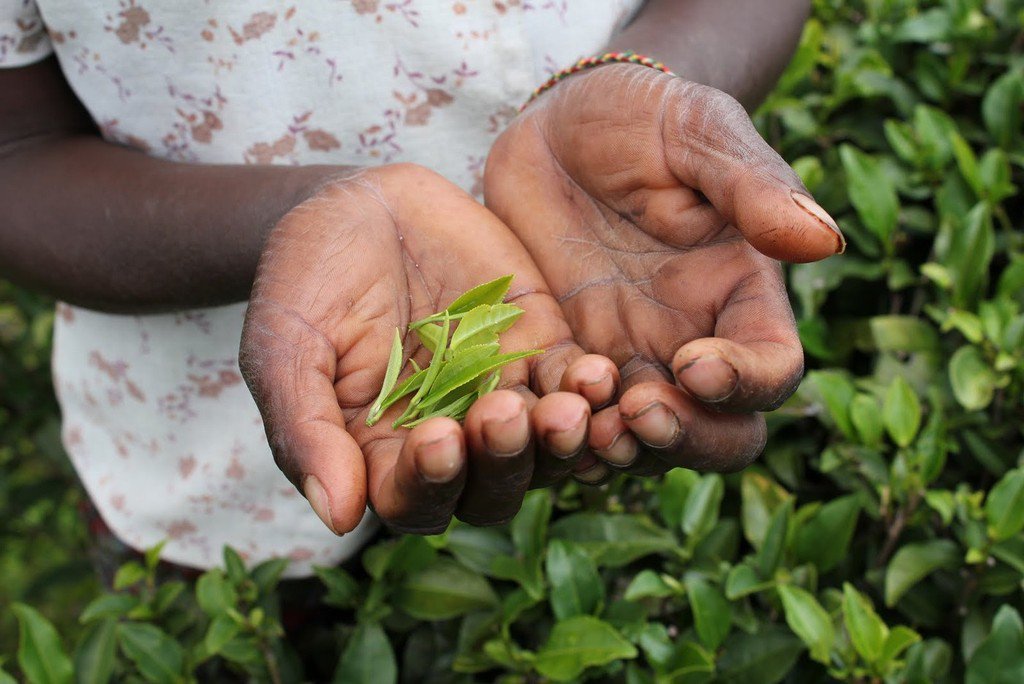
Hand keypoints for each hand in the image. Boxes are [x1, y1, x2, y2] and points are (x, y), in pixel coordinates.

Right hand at [239, 164, 615, 534]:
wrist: (361, 204)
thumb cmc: (308, 278)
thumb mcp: (285, 347)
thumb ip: (306, 428)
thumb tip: (339, 516)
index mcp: (382, 455)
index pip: (414, 499)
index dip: (429, 483)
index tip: (435, 439)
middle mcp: (450, 438)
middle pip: (492, 487)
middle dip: (504, 461)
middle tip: (503, 415)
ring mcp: (500, 394)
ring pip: (546, 448)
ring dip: (562, 440)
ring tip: (567, 407)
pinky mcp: (540, 348)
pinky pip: (576, 384)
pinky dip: (593, 390)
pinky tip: (597, 374)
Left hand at [485, 65, 843, 481]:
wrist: (557, 127)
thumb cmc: (641, 118)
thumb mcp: (697, 132)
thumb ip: (752, 185)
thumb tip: (824, 241)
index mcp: (739, 296)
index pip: (772, 367)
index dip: (745, 382)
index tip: (696, 363)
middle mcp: (688, 341)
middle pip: (715, 431)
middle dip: (682, 438)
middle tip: (636, 413)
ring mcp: (622, 357)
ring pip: (637, 440)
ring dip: (613, 446)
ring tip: (576, 423)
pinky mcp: (560, 359)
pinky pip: (565, 416)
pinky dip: (552, 429)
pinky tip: (527, 416)